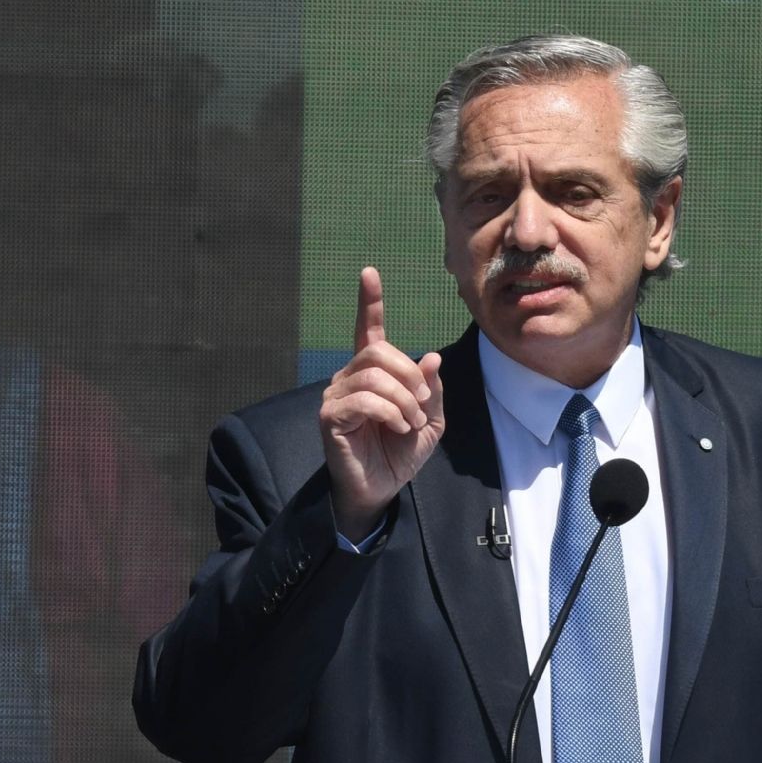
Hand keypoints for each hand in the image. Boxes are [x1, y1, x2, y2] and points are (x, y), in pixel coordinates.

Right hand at [319, 267, 444, 542]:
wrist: (381, 490)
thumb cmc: (400, 455)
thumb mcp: (429, 420)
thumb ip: (431, 390)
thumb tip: (430, 357)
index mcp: (372, 374)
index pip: (367, 330)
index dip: (368, 301)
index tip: (369, 272)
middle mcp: (349, 379)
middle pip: (378, 351)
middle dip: (409, 376)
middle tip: (421, 406)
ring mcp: (336, 397)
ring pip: (373, 375)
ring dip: (403, 399)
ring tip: (410, 423)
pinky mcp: (330, 417)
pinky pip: (363, 400)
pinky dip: (389, 412)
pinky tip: (396, 428)